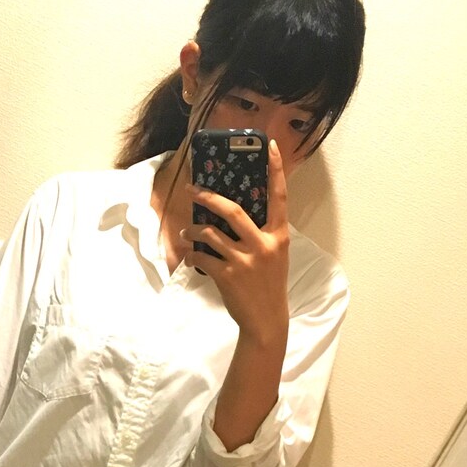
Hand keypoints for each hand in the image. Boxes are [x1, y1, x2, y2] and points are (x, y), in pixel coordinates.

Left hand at [182, 138, 290, 346]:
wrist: (267, 321)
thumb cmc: (268, 285)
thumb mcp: (274, 256)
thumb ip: (261, 235)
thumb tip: (232, 215)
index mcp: (278, 236)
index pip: (279, 196)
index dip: (274, 169)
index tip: (269, 146)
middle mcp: (263, 245)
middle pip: (233, 210)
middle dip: (208, 197)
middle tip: (193, 189)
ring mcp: (245, 261)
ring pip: (211, 234)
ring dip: (193, 229)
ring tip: (186, 230)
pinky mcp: (228, 276)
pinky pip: (202, 257)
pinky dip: (193, 254)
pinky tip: (191, 255)